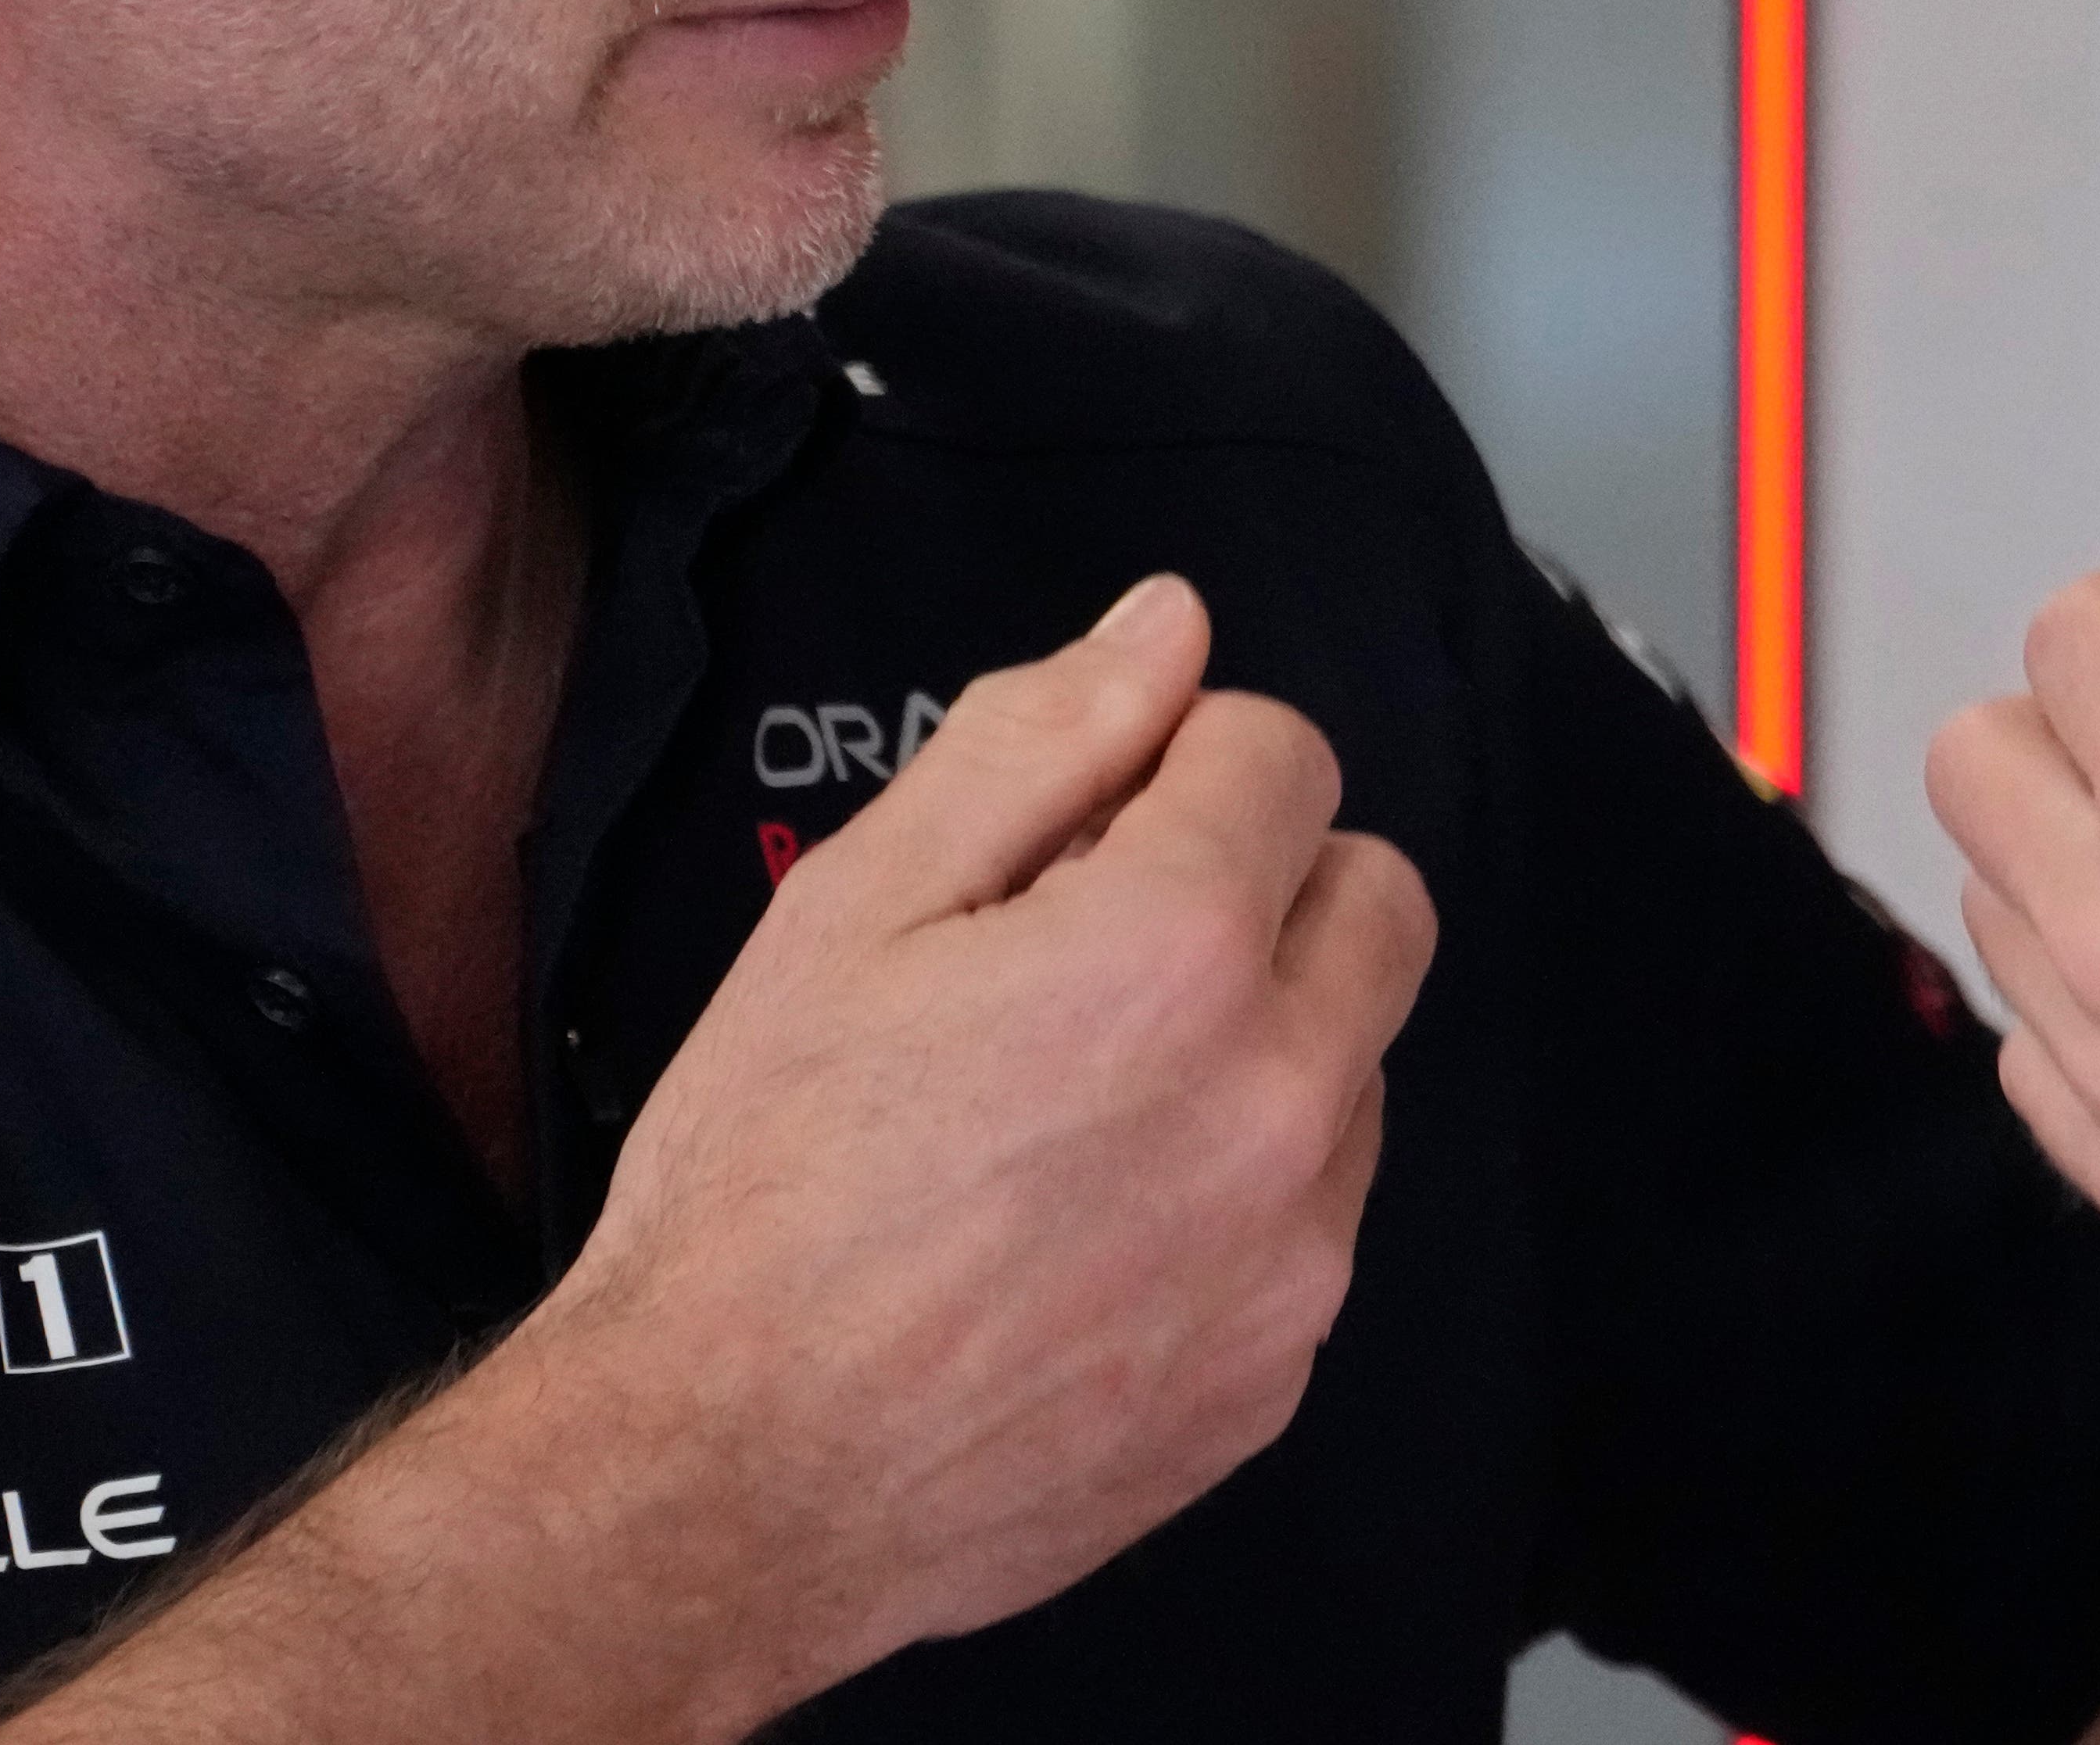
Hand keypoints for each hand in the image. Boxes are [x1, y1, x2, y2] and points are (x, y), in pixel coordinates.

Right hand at [8, 576, 1433, 1743]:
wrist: (724, 1474)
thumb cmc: (764, 1182)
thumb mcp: (858, 907)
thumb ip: (1039, 741)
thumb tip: (1171, 624)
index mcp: (1178, 949)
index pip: (1284, 754)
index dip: (1172, 769)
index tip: (1078, 841)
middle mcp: (1279, 1096)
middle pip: (1375, 897)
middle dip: (1263, 886)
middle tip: (1098, 953)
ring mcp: (1295, 1250)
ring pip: (1355, 1061)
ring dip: (1260, 1043)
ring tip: (1075, 1110)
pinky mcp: (1281, 1370)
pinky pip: (1316, 1217)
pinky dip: (1238, 1193)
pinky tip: (1088, 1230)